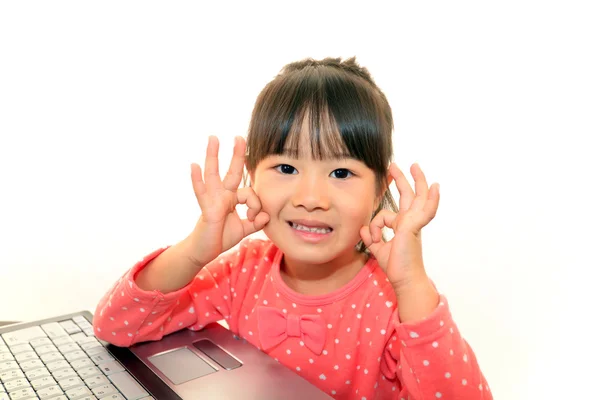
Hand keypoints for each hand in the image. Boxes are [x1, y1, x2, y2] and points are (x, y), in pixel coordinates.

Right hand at [189, 136, 269, 263]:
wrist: (204, 251)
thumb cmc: (221, 237)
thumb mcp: (243, 229)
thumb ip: (255, 222)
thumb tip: (266, 216)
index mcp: (232, 198)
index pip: (250, 193)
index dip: (256, 205)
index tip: (256, 218)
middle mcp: (222, 195)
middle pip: (231, 171)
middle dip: (236, 155)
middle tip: (239, 136)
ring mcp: (213, 199)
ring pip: (213, 174)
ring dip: (213, 156)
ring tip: (213, 138)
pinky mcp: (206, 208)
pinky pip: (201, 192)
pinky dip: (197, 179)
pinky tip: (194, 166)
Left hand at [359, 163, 439, 291]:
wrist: (405, 280)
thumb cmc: (396, 267)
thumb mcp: (379, 249)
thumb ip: (371, 238)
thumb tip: (362, 228)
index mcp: (403, 226)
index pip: (394, 209)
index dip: (389, 202)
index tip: (387, 187)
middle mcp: (410, 222)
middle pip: (409, 196)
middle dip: (402, 180)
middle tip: (395, 165)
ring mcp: (413, 223)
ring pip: (416, 198)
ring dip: (417, 181)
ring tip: (414, 166)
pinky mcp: (413, 227)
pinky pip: (421, 210)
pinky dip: (431, 199)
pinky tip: (435, 188)